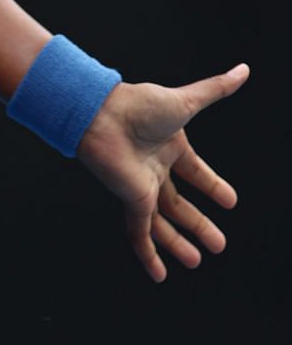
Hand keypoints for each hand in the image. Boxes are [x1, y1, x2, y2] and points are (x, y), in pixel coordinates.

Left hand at [75, 63, 248, 281]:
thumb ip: (215, 89)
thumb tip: (244, 70)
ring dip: (179, 243)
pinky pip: (138, 233)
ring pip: (161, 222)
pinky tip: (158, 275)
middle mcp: (154, 168)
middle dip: (199, 225)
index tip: (231, 201)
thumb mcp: (186, 101)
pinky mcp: (130, 198)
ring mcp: (141, 185)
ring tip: (198, 261)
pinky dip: (148, 254)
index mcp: (170, 146)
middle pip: (180, 204)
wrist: (100, 113)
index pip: (196, 173)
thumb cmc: (137, 103)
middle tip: (220, 245)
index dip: (213, 187)